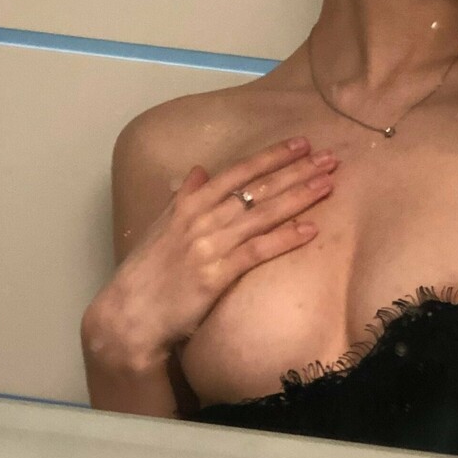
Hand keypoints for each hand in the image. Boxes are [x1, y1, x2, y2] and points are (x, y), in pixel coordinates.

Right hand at [85, 137, 336, 372]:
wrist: (129, 314)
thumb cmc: (146, 272)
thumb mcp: (160, 226)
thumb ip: (183, 197)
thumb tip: (199, 170)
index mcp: (189, 203)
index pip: (237, 172)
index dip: (271, 156)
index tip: (299, 143)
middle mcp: (201, 218)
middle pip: (257, 188)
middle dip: (295, 170)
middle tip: (329, 156)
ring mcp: (209, 246)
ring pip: (262, 214)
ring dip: (298, 197)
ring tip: (327, 183)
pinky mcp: (215, 275)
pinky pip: (257, 251)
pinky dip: (284, 238)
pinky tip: (310, 229)